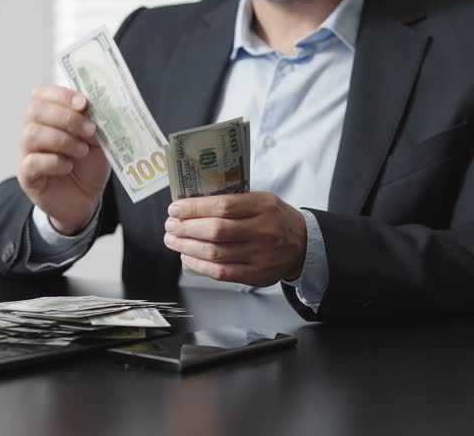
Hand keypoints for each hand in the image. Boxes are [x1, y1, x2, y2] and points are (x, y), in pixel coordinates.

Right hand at [18, 84, 110, 234]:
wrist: (86, 199)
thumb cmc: (88, 166)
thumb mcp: (98, 141)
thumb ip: (95, 124)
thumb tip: (96, 109)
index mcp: (49, 117)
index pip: (41, 93)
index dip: (61, 94)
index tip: (83, 103)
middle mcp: (33, 131)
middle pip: (35, 110)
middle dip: (65, 117)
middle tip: (89, 130)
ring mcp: (27, 153)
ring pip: (32, 133)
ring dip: (62, 139)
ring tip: (82, 151)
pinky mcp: (27, 176)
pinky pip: (32, 161)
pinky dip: (54, 162)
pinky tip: (68, 166)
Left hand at [163, 192, 306, 285]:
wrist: (303, 244)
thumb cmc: (274, 218)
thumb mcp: (261, 199)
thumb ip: (233, 199)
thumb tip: (192, 202)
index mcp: (263, 206)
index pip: (223, 206)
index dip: (194, 208)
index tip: (175, 208)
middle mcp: (263, 230)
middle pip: (216, 231)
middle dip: (186, 228)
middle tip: (170, 225)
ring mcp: (260, 255)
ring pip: (215, 253)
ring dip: (187, 246)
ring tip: (173, 240)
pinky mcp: (255, 275)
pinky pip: (221, 272)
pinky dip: (199, 265)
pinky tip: (187, 256)